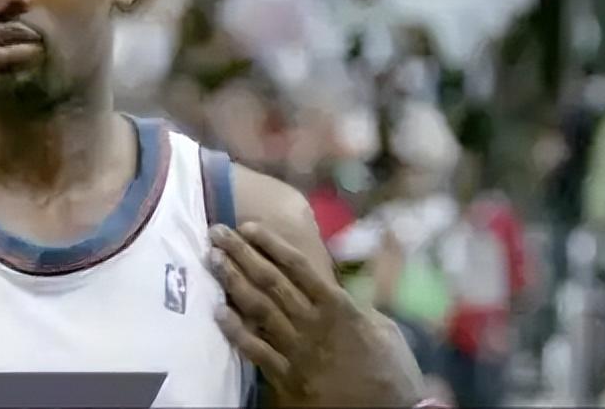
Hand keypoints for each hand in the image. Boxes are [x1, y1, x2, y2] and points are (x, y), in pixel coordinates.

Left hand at [209, 223, 424, 406]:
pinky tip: (219, 313)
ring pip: (258, 310)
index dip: (271, 244)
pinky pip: (256, 351)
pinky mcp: (287, 379)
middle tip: (217, 232)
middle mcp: (313, 323)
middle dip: (242, 254)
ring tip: (213, 261)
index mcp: (338, 306)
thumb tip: (348, 284)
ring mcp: (297, 351)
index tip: (249, 227)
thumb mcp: (384, 326)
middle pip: (271, 281)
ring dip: (233, 282)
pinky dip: (236, 331)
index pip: (298, 266)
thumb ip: (359, 302)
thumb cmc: (390, 368)